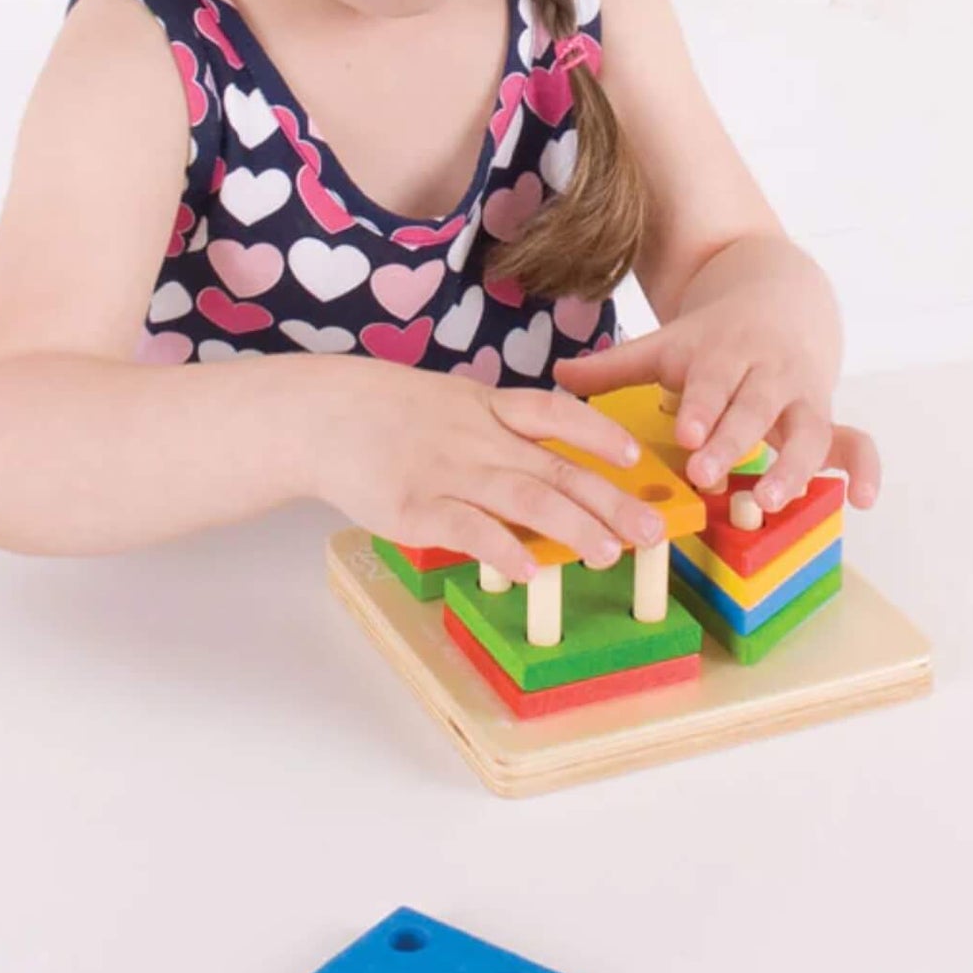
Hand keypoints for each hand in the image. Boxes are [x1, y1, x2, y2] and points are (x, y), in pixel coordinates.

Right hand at [307, 358, 674, 579]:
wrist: (321, 415)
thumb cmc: (387, 413)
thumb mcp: (450, 402)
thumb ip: (496, 427)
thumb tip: (543, 464)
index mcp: (488, 408)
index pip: (557, 415)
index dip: (599, 436)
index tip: (635, 458)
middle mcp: (479, 438)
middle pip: (557, 469)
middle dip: (610, 501)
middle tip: (652, 530)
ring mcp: (449, 472)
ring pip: (524, 499)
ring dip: (572, 527)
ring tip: (608, 553)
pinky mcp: (417, 508)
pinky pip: (469, 529)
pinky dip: (503, 549)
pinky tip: (530, 570)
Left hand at [552, 314, 881, 514]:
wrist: (780, 297)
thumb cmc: (713, 338)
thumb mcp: (668, 344)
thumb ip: (615, 365)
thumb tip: (557, 374)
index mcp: (726, 353)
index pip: (715, 380)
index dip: (704, 405)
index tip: (687, 432)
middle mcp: (769, 374)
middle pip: (757, 407)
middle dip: (735, 439)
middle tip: (708, 472)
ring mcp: (804, 396)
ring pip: (810, 428)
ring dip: (795, 465)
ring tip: (773, 498)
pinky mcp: (827, 417)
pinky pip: (856, 441)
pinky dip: (864, 468)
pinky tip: (861, 500)